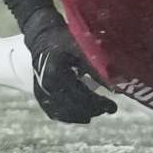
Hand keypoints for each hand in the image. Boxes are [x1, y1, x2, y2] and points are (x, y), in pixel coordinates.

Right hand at [24, 9, 116, 123]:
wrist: (41, 36)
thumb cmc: (64, 39)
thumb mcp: (82, 49)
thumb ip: (96, 68)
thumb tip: (113, 87)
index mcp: (57, 74)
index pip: (82, 96)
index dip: (99, 104)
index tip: (113, 107)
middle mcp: (46, 86)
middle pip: (73, 107)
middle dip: (93, 110)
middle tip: (109, 109)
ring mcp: (41, 91)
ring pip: (63, 113)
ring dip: (81, 115)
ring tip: (97, 111)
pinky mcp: (39, 93)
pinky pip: (53, 111)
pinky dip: (68, 116)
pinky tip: (81, 115)